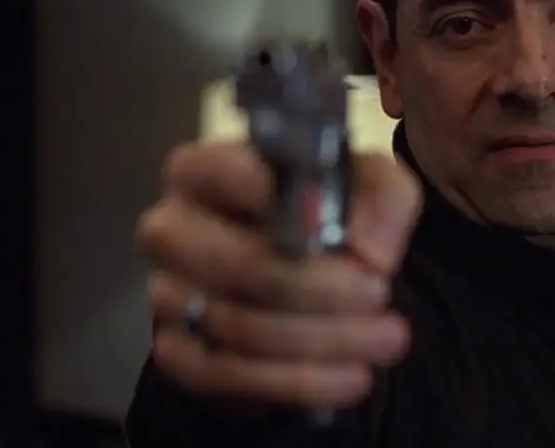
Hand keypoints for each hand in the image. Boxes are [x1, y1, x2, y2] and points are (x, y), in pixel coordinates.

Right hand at [137, 142, 420, 408]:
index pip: (229, 177)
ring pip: (240, 328)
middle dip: (320, 289)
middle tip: (380, 294)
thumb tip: (372, 253)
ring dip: (323, 341)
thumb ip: (382, 196)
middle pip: (240, 265)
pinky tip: (350, 377)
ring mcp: (167, 295)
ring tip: (386, 340)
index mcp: (203, 172)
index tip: (350, 237)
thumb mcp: (367, 184)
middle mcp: (171, 229)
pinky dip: (297, 384)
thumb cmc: (323, 213)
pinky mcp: (177, 353)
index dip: (292, 208)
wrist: (301, 274)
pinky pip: (228, 378)